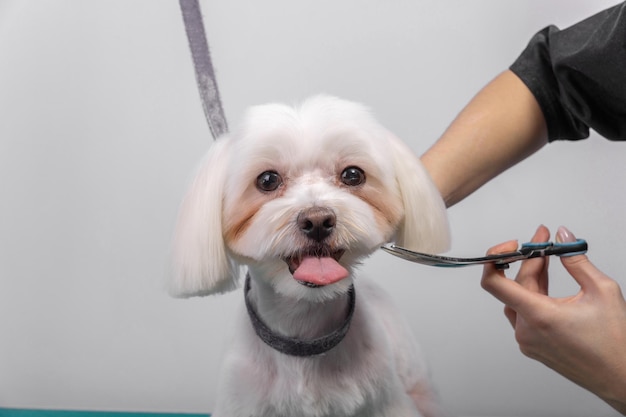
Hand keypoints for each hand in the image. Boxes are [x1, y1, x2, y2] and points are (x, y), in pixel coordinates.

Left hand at [481, 225, 625, 413]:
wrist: (622, 378)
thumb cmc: (616, 342)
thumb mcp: (601, 290)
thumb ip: (575, 260)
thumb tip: (562, 236)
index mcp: (538, 317)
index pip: (494, 283)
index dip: (495, 257)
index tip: (513, 244)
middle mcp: (526, 331)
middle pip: (514, 286)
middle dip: (528, 260)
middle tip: (544, 240)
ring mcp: (527, 341)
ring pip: (518, 299)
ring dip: (531, 277)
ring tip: (547, 257)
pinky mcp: (532, 346)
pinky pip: (524, 314)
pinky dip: (533, 295)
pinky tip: (546, 282)